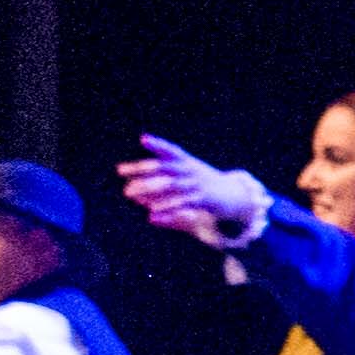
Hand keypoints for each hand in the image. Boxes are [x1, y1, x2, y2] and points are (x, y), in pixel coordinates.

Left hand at [115, 136, 257, 244]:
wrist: (233, 195)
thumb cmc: (202, 183)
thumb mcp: (186, 173)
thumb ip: (161, 178)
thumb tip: (130, 188)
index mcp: (187, 162)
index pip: (171, 150)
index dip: (158, 144)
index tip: (143, 139)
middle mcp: (191, 170)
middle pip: (165, 167)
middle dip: (142, 168)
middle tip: (120, 170)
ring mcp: (198, 184)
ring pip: (171, 185)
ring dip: (148, 189)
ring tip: (128, 193)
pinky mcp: (203, 200)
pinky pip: (182, 204)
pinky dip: (166, 209)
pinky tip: (151, 215)